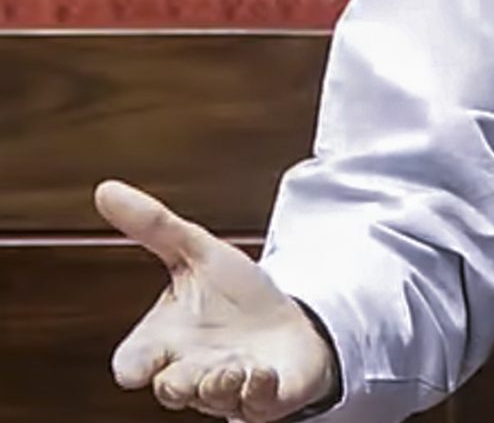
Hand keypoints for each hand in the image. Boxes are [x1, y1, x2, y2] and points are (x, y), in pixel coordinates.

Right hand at [96, 180, 337, 422]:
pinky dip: (258, 390)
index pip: (132, 365)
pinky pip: (256, 405)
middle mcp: (193, 371)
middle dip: (179, 381)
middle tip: (201, 362)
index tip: (141, 364)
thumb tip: (106, 188)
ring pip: (212, 400)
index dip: (134, 366)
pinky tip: (263, 371)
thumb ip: (154, 226)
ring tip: (234, 364)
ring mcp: (229, 390)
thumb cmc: (236, 295)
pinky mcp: (265, 398)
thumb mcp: (199, 253)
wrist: (292, 321)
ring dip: (221, 383)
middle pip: (170, 391)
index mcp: (167, 342)